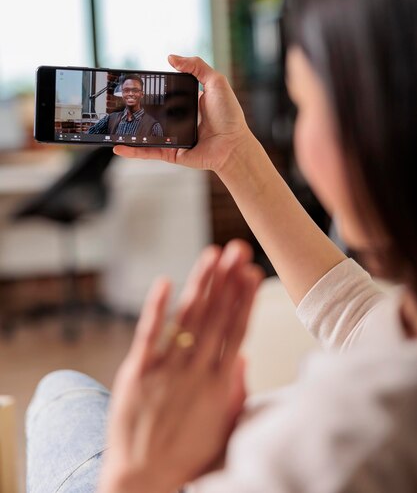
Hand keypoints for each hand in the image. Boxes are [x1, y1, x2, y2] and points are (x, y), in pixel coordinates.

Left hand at [98, 240, 263, 492]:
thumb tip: (243, 357)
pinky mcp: (136, 373)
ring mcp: (165, 370)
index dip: (245, 298)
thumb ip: (236, 392)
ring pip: (188, 318)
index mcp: (219, 384)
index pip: (237, 330)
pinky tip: (166, 280)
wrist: (144, 484)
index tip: (252, 272)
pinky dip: (156, 306)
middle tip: (237, 248)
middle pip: (216, 315)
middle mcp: (195, 371)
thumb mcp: (224, 429)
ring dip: (201, 284)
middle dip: (228, 279)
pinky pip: (148, 333)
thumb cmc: (188, 459)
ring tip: (212, 254)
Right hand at [113, 55, 252, 174]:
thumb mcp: (216, 82)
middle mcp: (178, 120)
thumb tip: (171, 57)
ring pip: (146, 133)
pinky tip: (118, 147)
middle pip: (152, 113)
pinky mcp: (172, 153)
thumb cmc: (229, 115)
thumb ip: (196, 66)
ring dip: (127, 131)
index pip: (164, 94)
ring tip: (110, 124)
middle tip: (117, 101)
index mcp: (187, 103)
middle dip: (134, 108)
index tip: (134, 83)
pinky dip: (133, 151)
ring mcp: (173, 137)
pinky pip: (150, 152)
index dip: (151, 88)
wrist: (233, 144)